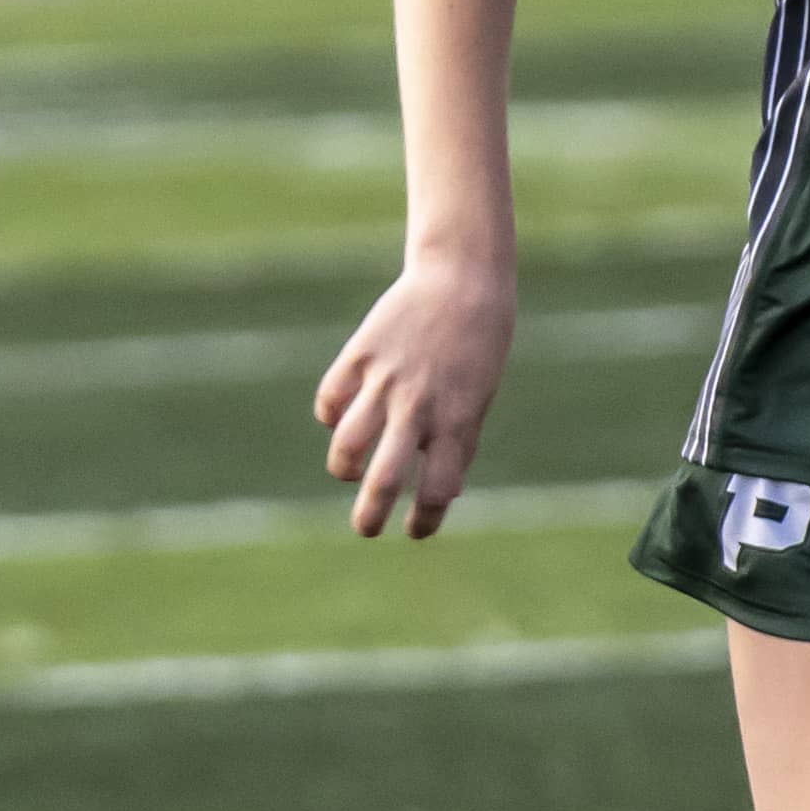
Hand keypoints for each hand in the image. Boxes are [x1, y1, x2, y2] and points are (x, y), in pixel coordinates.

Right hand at [316, 249, 517, 539]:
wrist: (462, 281)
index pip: (438, 489)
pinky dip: (331, 417)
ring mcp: (385, 379)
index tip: (417, 529)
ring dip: (344, 468)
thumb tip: (443, 494)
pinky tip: (342, 419)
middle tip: (367, 528)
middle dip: (370, 516)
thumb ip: (459, 445)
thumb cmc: (478, 348)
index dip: (426, 519)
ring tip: (350, 473)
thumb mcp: (479, 399)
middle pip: (385, 478)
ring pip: (346, 443)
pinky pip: (330, 400)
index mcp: (456, 421)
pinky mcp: (360, 354)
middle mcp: (418, 405)